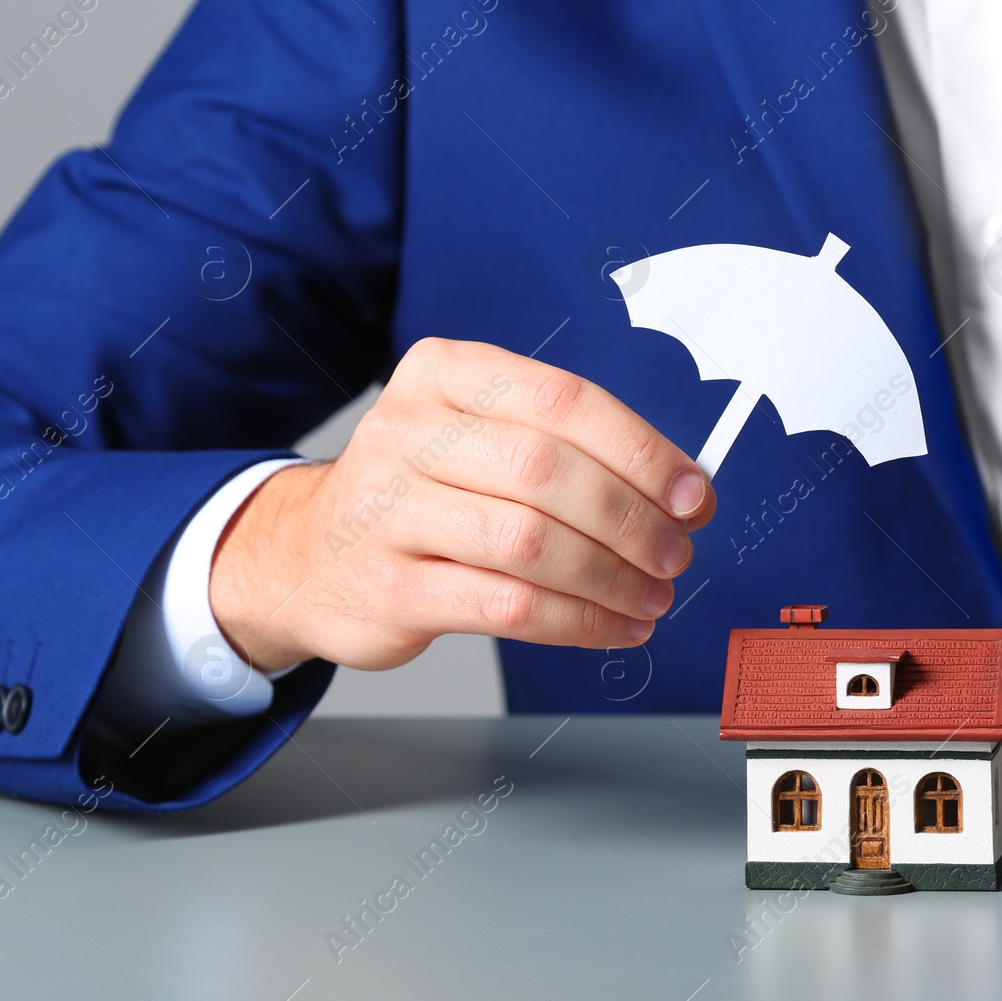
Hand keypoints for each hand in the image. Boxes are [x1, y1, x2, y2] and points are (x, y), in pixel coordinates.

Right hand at [208, 337, 714, 672]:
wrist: (308, 554)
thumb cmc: (421, 493)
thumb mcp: (480, 441)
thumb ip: (572, 452)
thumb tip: (687, 492)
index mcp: (442, 375)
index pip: (561, 399)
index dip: (641, 450)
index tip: (693, 493)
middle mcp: (407, 432)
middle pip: (547, 472)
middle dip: (631, 520)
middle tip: (676, 554)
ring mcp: (389, 513)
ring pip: (530, 544)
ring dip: (611, 578)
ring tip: (651, 596)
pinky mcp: (390, 589)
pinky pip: (507, 606)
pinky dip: (578, 622)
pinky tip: (612, 626)